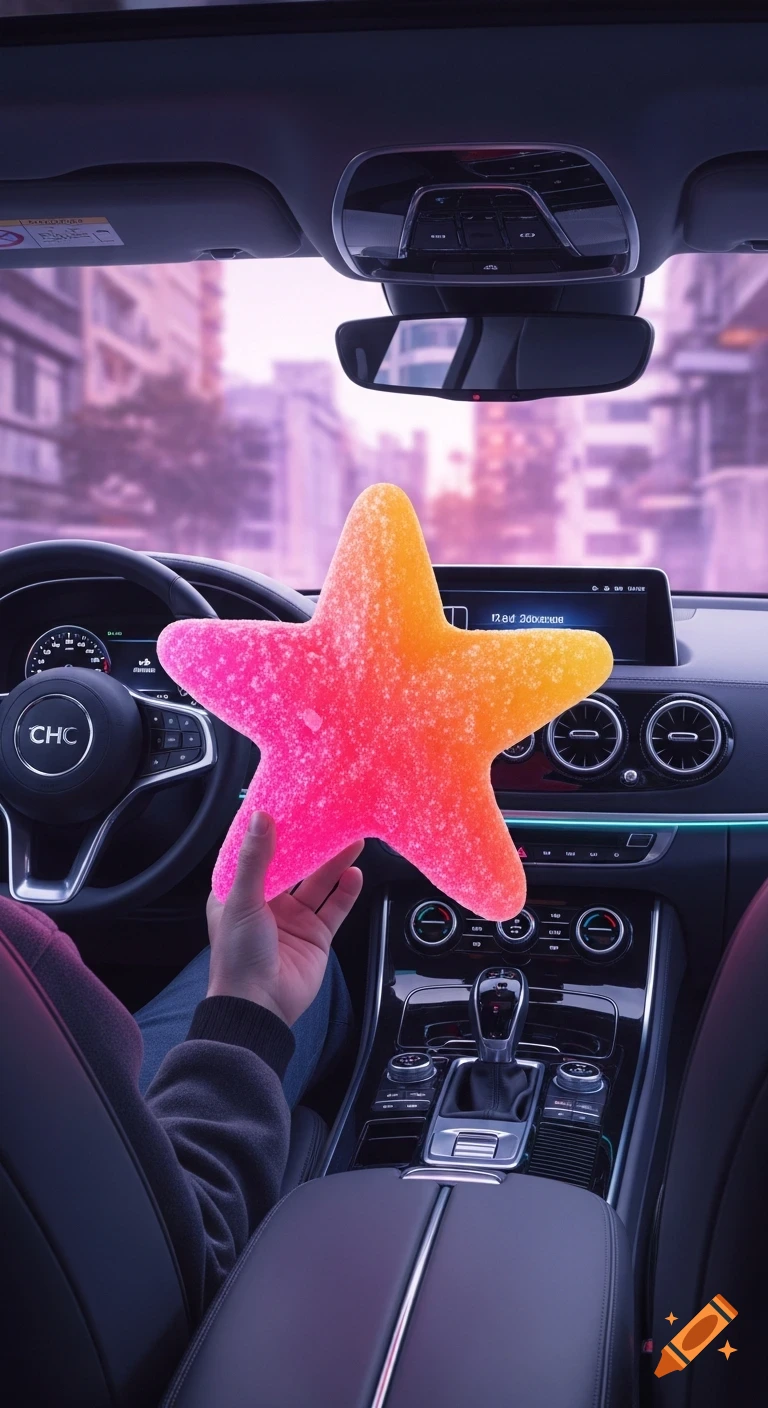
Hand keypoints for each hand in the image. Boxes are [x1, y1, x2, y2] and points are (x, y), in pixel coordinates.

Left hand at [205, 811, 363, 1027]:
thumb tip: (260, 818)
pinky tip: (355, 874)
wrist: (260, 1007)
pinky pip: (334, 907)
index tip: (290, 806)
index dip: (274, 832)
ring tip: (352, 840)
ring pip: (318, 883)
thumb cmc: (238, 956)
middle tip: (331, 819)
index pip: (258, 853)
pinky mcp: (316, 935)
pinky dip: (346, 891)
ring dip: (335, 863)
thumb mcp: (242, 900)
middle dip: (312, 844)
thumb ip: (255, 859)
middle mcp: (267, 903)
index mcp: (239, 893)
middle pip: (295, 865)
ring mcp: (294, 919)